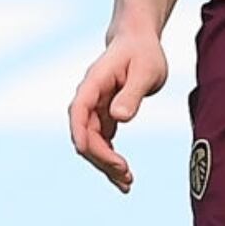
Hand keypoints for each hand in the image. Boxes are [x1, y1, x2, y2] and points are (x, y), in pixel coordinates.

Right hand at [68, 29, 168, 191]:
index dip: (81, 135)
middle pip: (84, 133)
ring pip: (92, 142)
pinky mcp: (103, 116)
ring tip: (127, 183)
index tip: (92, 155)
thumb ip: (132, 93)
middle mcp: (89, 98)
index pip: (79, 112)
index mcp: (94, 83)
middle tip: (126, 175)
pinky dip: (110, 158)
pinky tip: (124, 174)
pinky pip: (102, 141)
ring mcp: (94, 108)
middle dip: (101, 157)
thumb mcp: (145, 70)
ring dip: (105, 163)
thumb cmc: (143, 52)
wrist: (138, 41)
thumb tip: (119, 118)